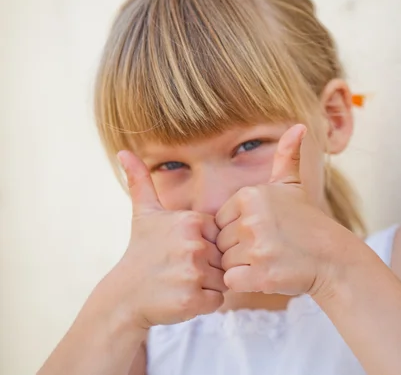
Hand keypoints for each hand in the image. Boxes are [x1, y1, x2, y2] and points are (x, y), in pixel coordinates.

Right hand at [109, 151, 226, 328]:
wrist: (124, 296)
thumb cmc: (141, 253)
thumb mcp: (143, 214)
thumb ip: (141, 181)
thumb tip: (123, 151)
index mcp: (192, 221)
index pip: (221, 235)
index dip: (206, 245)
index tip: (183, 250)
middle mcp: (195, 245)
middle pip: (224, 257)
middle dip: (208, 266)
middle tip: (181, 269)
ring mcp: (194, 273)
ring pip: (223, 279)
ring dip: (207, 285)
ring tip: (182, 281)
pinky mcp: (193, 300)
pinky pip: (217, 301)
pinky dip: (205, 303)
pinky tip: (183, 296)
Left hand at [215, 124, 349, 295]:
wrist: (332, 258)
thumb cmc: (308, 223)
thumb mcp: (294, 186)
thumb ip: (287, 156)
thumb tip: (298, 126)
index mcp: (250, 195)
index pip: (220, 220)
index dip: (237, 230)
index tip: (263, 231)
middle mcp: (251, 219)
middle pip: (220, 242)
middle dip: (239, 250)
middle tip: (267, 248)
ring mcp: (257, 248)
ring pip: (225, 263)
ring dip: (244, 267)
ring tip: (269, 260)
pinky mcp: (261, 275)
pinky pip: (232, 282)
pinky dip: (246, 282)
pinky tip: (266, 274)